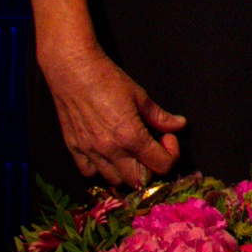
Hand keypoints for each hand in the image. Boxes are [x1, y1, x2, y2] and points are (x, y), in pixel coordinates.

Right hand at [40, 45, 183, 185]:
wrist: (73, 70)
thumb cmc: (108, 80)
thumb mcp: (140, 96)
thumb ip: (160, 117)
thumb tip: (178, 125)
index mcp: (131, 137)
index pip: (161, 165)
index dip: (170, 153)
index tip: (167, 138)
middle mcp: (110, 150)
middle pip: (139, 180)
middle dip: (150, 167)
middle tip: (151, 147)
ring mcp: (90, 151)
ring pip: (114, 180)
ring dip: (127, 170)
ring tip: (130, 151)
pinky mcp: (73, 148)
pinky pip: (89, 173)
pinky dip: (101, 169)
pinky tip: (107, 153)